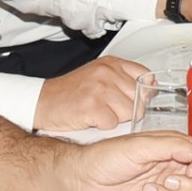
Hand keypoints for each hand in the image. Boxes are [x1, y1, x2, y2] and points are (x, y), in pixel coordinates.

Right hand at [33, 56, 148, 130]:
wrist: (41, 102)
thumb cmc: (70, 93)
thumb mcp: (99, 76)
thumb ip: (123, 79)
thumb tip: (150, 89)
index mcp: (112, 63)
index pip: (145, 76)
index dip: (145, 92)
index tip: (139, 99)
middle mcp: (107, 73)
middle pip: (139, 98)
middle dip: (129, 110)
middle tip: (110, 110)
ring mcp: (100, 89)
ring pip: (129, 113)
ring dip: (115, 119)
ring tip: (98, 113)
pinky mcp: (92, 106)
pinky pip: (112, 124)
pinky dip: (102, 126)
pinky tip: (90, 119)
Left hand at [65, 131, 191, 190]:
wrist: (84, 180)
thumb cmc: (106, 157)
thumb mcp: (140, 145)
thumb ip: (174, 146)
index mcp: (175, 147)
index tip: (191, 169)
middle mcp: (176, 167)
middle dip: (190, 185)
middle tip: (167, 181)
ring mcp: (169, 188)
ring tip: (149, 189)